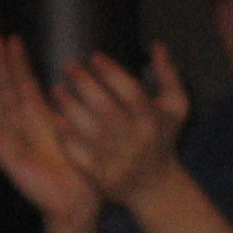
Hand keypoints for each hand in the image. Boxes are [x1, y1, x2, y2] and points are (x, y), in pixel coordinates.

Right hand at [0, 35, 98, 224]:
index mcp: (39, 118)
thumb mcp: (74, 132)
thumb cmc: (80, 169)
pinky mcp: (3, 153)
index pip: (25, 83)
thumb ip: (64, 111)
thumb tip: (62, 88)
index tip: (13, 39)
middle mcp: (22, 125)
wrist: (73, 199)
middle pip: (5, 88)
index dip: (17, 62)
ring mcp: (11, 137)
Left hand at [51, 45, 190, 209]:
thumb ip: (169, 76)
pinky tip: (57, 119)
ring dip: (68, 106)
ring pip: (86, 129)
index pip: (131, 92)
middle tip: (70, 67)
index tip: (94, 57)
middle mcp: (135, 141)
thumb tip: (158, 46)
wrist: (154, 187)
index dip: (111, 72)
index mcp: (152, 122)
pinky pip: (76, 152)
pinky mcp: (101, 176)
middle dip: (83, 82)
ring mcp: (116, 160)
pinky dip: (64, 135)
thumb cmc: (161, 138)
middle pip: (105, 107)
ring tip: (58, 90)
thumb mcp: (176, 108)